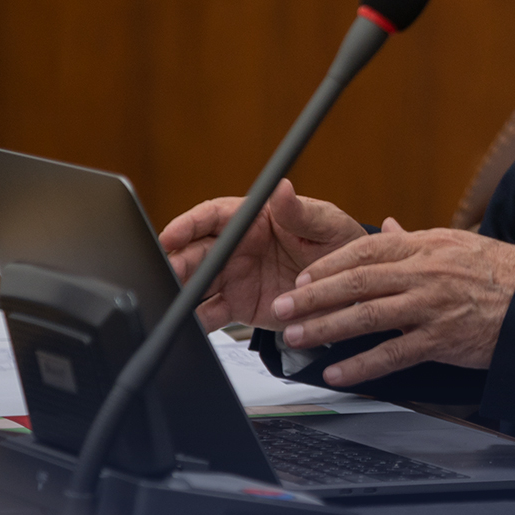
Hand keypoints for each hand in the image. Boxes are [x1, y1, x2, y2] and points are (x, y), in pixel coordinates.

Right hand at [158, 179, 365, 329]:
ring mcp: (233, 277)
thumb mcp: (327, 224)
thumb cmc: (338, 243)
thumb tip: (283, 187)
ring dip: (180, 293)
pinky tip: (187, 327)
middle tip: (164, 274)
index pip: (213, 216)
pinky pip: (210, 314)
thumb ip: (301, 211)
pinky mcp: (237, 306)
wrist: (349, 287)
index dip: (188, 224)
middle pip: (196, 253)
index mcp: (253, 219)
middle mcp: (236, 247)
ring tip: (170, 303)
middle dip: (175, 263)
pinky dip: (196, 322)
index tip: (171, 236)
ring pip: (195, 284)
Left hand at [270, 221, 514, 378]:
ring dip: (326, 328)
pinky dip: (361, 365)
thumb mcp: (457, 244)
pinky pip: (393, 353)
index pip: (365, 250)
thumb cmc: (500, 273)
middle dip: (312, 297)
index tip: (302, 279)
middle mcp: (425, 272)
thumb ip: (416, 239)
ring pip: (367, 316)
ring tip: (296, 337)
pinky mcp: (442, 339)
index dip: (328, 266)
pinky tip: (337, 372)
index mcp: (426, 246)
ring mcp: (432, 306)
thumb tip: (388, 226)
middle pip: (356, 282)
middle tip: (281, 308)